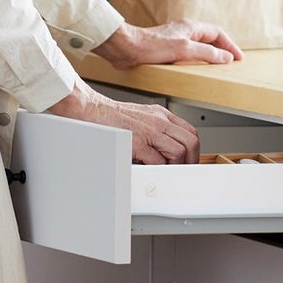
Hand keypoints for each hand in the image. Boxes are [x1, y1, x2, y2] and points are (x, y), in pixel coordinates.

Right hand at [45, 80, 199, 164]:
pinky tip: (152, 173)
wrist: (89, 108)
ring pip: (179, 152)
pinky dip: (159, 171)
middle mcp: (158, 121)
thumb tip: (163, 151)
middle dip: (191, 161)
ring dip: (176, 167)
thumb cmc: (109, 116)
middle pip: (191, 142)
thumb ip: (154, 131)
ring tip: (167, 174)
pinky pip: (158, 161)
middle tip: (183, 171)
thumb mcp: (139, 117)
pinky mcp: (137, 142)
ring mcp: (149, 131)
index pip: (190, 132)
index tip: (188, 161)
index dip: (193, 150)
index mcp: (160, 115)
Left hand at [92, 20, 242, 69]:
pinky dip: (196, 62)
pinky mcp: (166, 51)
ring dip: (209, 55)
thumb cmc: (149, 46)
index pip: (218, 33)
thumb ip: (206, 53)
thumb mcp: (184, 49)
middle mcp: (183, 32)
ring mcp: (175, 41)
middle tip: (231, 61)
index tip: (238, 57)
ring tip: (217, 67)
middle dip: (222, 49)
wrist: (126, 49)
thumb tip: (225, 58)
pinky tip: (195, 71)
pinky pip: (187, 55)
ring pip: (198, 46)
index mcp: (190, 27)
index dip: (230, 45)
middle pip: (209, 39)